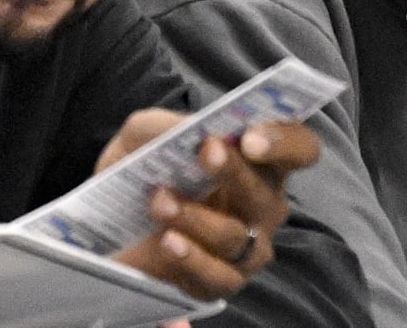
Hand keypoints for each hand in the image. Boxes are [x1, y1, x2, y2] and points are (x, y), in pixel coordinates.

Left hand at [98, 109, 320, 299]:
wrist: (106, 219)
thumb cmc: (143, 169)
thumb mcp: (144, 135)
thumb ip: (164, 126)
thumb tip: (186, 128)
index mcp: (261, 162)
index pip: (301, 149)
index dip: (286, 142)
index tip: (250, 137)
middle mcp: (264, 204)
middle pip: (268, 194)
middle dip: (236, 172)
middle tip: (207, 152)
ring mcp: (248, 247)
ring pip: (237, 238)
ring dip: (197, 218)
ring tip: (160, 200)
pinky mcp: (221, 281)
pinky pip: (218, 278)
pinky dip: (191, 259)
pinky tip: (168, 242)